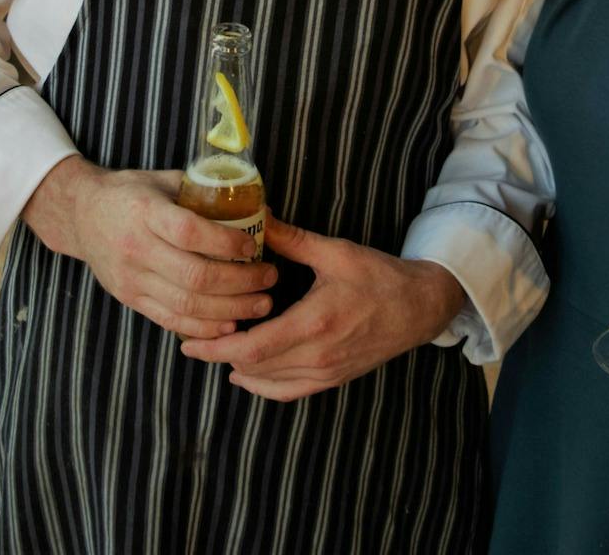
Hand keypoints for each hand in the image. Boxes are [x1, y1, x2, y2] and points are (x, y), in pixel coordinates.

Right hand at [21, 158, 275, 339]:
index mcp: (145, 213)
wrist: (81, 215)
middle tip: (270, 278)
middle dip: (240, 283)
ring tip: (261, 304)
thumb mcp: (162, 180)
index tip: (254, 246)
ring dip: (230, 310)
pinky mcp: (130, 300)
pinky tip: (230, 324)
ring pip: (186, 305)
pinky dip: (204, 327)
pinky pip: (171, 320)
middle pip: (194, 276)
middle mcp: (136, 249)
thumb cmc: (130, 193)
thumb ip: (203, 192)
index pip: (190, 233)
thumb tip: (257, 206)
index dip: (226, 244)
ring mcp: (131, 279)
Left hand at [178, 216, 464, 400]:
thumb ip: (291, 239)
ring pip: (268, 382)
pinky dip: (262, 386)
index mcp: (314, 323)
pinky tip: (245, 374)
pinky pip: (289, 392)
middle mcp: (317, 355)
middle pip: (253, 367)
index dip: (216, 347)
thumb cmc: (379, 276)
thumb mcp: (335, 252)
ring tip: (214, 349)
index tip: (189, 341)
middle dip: (219, 355)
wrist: (418, 307)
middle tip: (192, 340)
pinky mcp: (333, 379)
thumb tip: (256, 216)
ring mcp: (326, 372)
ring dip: (238, 368)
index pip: (252, 347)